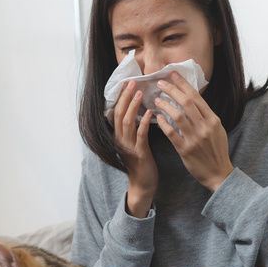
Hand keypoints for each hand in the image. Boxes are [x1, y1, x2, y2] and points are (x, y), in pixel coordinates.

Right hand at [111, 80, 157, 217]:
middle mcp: (120, 140)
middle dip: (125, 97)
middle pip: (119, 114)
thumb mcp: (135, 142)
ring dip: (133, 106)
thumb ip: (134, 128)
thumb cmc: (142, 162)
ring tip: (140, 93)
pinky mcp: (139, 153)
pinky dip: (144, 123)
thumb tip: (140, 109)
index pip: (117, 112)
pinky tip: (151, 113)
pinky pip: (140, 135)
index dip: (121, 97)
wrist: (143, 184)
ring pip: (127, 122)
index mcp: (119, 136)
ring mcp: (128, 147)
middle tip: (132, 82)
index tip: (127, 82)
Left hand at [154, 72, 233, 191]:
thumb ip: (206, 116)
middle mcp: (205, 127)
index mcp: (213, 120)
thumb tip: (194, 101)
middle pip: (186, 102)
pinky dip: (163, 124)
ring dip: (165, 105)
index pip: (196, 97)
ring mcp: (195, 138)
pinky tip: (157, 118)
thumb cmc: (216, 151)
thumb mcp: (217, 130)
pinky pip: (171, 133)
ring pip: (177, 116)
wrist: (219, 173)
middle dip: (172, 90)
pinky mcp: (185, 150)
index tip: (174, 74)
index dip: (184, 84)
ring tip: (157, 100)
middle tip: (161, 83)